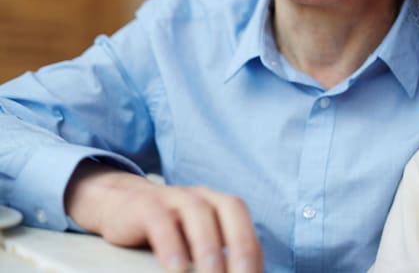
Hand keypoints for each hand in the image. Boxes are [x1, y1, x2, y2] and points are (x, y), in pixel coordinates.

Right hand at [65, 161, 262, 272]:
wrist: (121, 205)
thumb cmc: (170, 231)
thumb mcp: (197, 241)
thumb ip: (219, 258)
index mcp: (222, 206)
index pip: (247, 229)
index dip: (254, 258)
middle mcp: (203, 196)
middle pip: (231, 209)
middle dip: (242, 246)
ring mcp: (174, 196)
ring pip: (198, 213)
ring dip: (208, 249)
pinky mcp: (145, 205)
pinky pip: (160, 222)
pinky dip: (171, 247)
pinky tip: (176, 270)